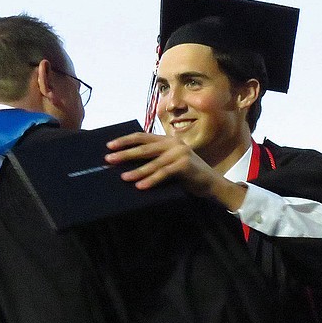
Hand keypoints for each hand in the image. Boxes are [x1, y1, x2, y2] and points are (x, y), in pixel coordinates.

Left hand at [105, 132, 246, 209]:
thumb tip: (129, 163)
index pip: (143, 136)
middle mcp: (174, 143)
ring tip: (123, 177)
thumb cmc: (188, 175)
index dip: (125, 140)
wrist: (211, 184)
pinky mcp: (185, 165)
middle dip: (125, 154)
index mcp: (168, 139)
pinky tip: (140, 186)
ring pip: (153, 162)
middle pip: (145, 147)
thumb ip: (156, 158)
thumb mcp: (171, 162)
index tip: (110, 145)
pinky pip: (163, 174)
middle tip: (109, 159)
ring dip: (136, 171)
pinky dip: (151, 180)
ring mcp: (180, 153)